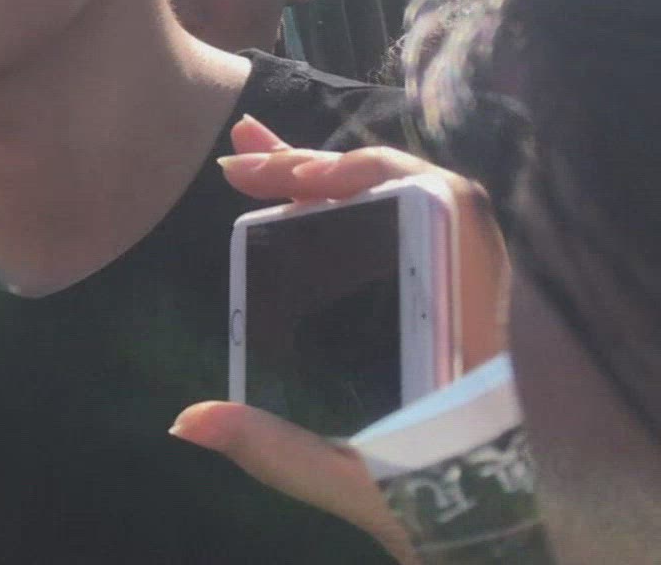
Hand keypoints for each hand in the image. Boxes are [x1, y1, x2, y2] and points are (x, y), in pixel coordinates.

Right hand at [176, 116, 512, 564]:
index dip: (370, 173)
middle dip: (318, 168)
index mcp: (464, 323)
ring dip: (329, 181)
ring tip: (258, 159)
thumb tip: (189, 419)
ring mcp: (457, 301)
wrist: (498, 536)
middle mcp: (469, 297)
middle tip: (239, 162)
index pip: (443, 204)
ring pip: (402, 210)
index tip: (297, 179)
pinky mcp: (439, 318)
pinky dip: (348, 214)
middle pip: (408, 193)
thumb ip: (278, 450)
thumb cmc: (445, 508)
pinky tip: (299, 206)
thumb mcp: (358, 484)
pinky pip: (399, 240)